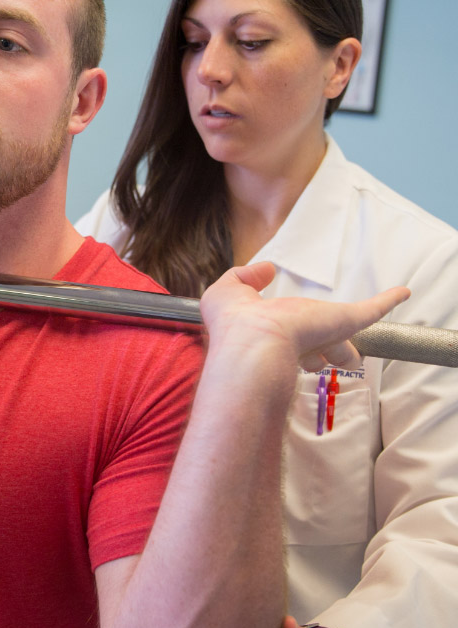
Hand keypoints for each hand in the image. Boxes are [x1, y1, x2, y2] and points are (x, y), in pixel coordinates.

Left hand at [200, 262, 408, 372]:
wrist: (253, 342)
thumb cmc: (233, 322)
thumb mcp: (226, 292)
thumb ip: (243, 278)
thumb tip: (267, 268)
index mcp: (273, 334)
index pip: (287, 338)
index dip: (285, 340)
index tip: (287, 340)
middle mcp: (299, 340)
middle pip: (317, 350)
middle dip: (319, 356)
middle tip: (324, 359)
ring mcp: (322, 334)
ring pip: (342, 347)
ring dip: (345, 350)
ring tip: (351, 356)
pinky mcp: (344, 322)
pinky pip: (370, 311)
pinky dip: (386, 301)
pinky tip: (401, 292)